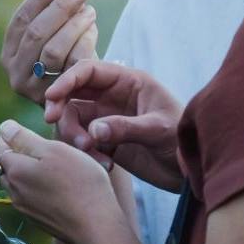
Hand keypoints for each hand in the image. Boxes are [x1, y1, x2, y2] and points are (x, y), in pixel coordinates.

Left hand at [0, 120, 121, 243]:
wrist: (95, 226)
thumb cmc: (80, 182)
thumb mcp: (54, 150)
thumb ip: (25, 138)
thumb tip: (4, 127)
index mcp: (15, 171)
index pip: (1, 147)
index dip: (11, 135)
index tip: (29, 131)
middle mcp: (14, 192)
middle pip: (7, 166)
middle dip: (17, 154)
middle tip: (41, 147)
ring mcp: (25, 209)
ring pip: (17, 183)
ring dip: (27, 172)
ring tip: (50, 166)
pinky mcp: (37, 220)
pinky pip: (29, 198)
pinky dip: (36, 188)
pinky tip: (56, 187)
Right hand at [1, 0, 97, 104]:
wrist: (75, 99)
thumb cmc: (64, 58)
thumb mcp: (54, 35)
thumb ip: (55, 10)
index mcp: (8, 52)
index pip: (21, 19)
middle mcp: (15, 71)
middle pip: (36, 33)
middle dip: (61, 7)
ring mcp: (34, 88)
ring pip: (53, 50)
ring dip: (74, 25)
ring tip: (90, 10)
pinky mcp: (56, 98)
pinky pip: (72, 66)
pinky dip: (84, 43)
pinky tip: (93, 28)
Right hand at [43, 61, 184, 192]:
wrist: (192, 172)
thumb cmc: (184, 141)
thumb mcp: (159, 130)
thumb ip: (126, 128)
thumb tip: (92, 131)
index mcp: (128, 82)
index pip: (89, 71)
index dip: (66, 80)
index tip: (51, 98)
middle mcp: (114, 97)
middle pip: (74, 94)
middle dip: (62, 109)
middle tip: (54, 125)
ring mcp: (108, 119)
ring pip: (74, 120)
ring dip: (73, 135)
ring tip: (91, 151)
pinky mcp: (107, 142)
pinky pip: (83, 142)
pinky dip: (86, 154)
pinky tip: (106, 165)